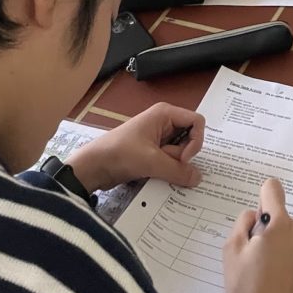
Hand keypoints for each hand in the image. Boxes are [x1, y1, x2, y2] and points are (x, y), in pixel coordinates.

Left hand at [68, 103, 204, 193]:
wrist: (93, 167)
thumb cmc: (121, 154)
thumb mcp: (151, 162)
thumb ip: (178, 171)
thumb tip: (199, 178)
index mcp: (165, 113)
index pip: (196, 121)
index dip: (196, 140)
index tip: (184, 158)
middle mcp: (164, 122)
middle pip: (189, 137)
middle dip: (181, 155)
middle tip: (165, 164)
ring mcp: (158, 137)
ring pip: (180, 152)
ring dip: (172, 164)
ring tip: (154, 169)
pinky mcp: (152, 152)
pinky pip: (170, 160)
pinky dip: (167, 169)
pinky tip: (157, 175)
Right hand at [224, 178, 292, 292]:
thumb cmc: (249, 291)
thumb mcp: (232, 250)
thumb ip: (242, 222)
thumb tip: (253, 216)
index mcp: (281, 224)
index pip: (272, 188)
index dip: (260, 197)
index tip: (254, 215)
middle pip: (278, 215)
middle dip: (264, 228)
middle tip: (251, 253)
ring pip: (285, 233)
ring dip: (273, 244)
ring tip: (259, 270)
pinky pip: (292, 250)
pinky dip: (281, 258)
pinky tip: (270, 278)